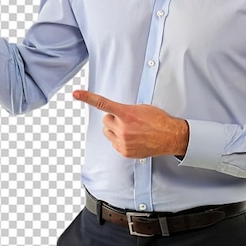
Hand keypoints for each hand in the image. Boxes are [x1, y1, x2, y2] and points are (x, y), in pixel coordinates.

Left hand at [73, 90, 188, 158]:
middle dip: (113, 119)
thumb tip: (116, 113)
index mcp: (126, 113)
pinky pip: (114, 143)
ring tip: (131, 130)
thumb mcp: (142, 108)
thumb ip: (125, 110)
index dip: (87, 97)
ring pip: (108, 132)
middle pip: (105, 120)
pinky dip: (120, 140)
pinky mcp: (124, 151)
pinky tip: (133, 139)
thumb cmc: (158, 120)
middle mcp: (122, 128)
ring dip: (115, 130)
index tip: (75, 93)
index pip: (102, 103)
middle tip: (127, 120)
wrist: (170, 137)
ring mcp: (123, 141)